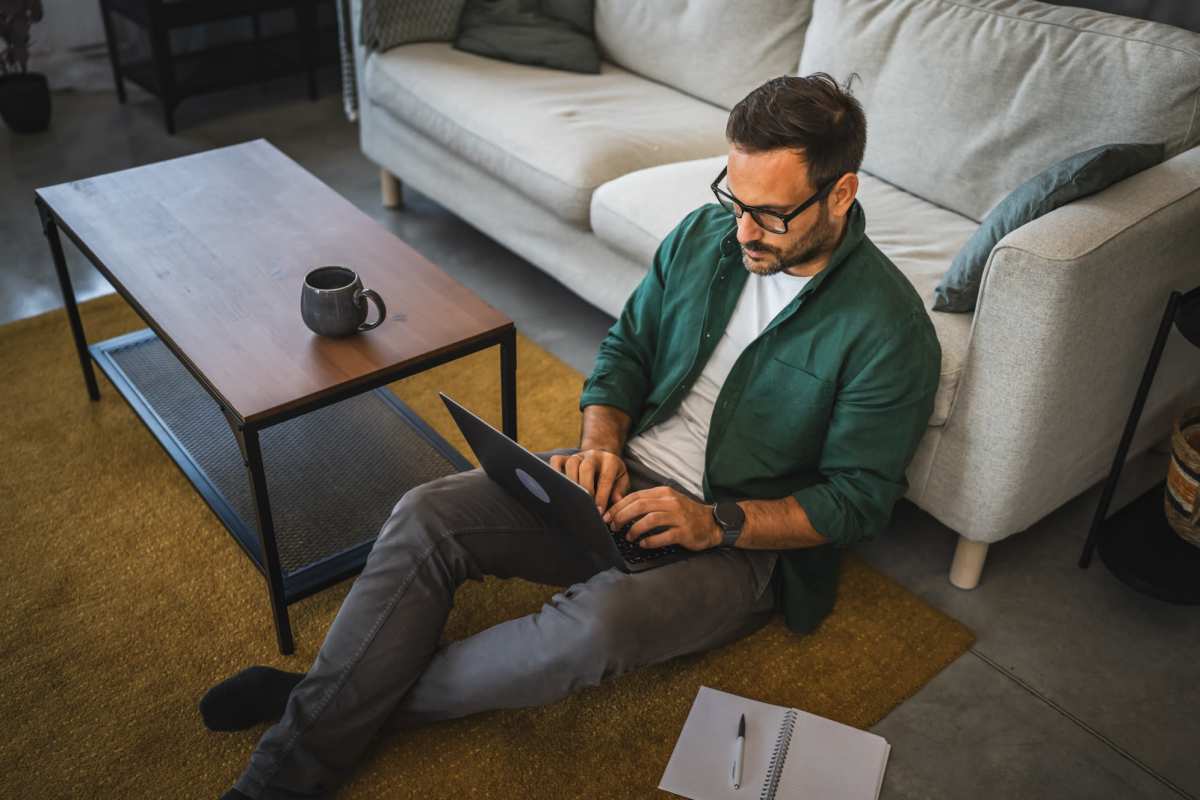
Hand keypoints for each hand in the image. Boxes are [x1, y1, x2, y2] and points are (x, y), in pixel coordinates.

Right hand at [548, 449, 629, 512]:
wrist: (602, 457)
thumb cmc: (612, 475)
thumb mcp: (622, 480)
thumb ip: (620, 491)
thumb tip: (616, 503)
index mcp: (610, 461)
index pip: (606, 478)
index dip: (602, 496)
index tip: (598, 512)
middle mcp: (593, 455)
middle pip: (587, 468)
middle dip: (585, 489)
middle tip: (585, 507)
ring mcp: (577, 455)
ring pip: (571, 464)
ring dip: (571, 483)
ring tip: (571, 500)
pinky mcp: (564, 457)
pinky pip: (556, 461)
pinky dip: (554, 473)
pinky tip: (556, 489)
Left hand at [602, 486, 720, 550]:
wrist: (711, 523)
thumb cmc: (685, 514)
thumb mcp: (667, 502)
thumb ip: (648, 503)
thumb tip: (621, 509)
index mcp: (664, 493)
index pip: (636, 496)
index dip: (619, 507)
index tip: (607, 516)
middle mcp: (671, 502)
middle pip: (640, 506)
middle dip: (622, 516)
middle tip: (613, 526)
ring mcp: (678, 517)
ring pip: (650, 519)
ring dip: (634, 529)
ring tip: (628, 537)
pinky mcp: (684, 532)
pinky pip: (663, 536)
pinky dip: (650, 541)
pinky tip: (643, 544)